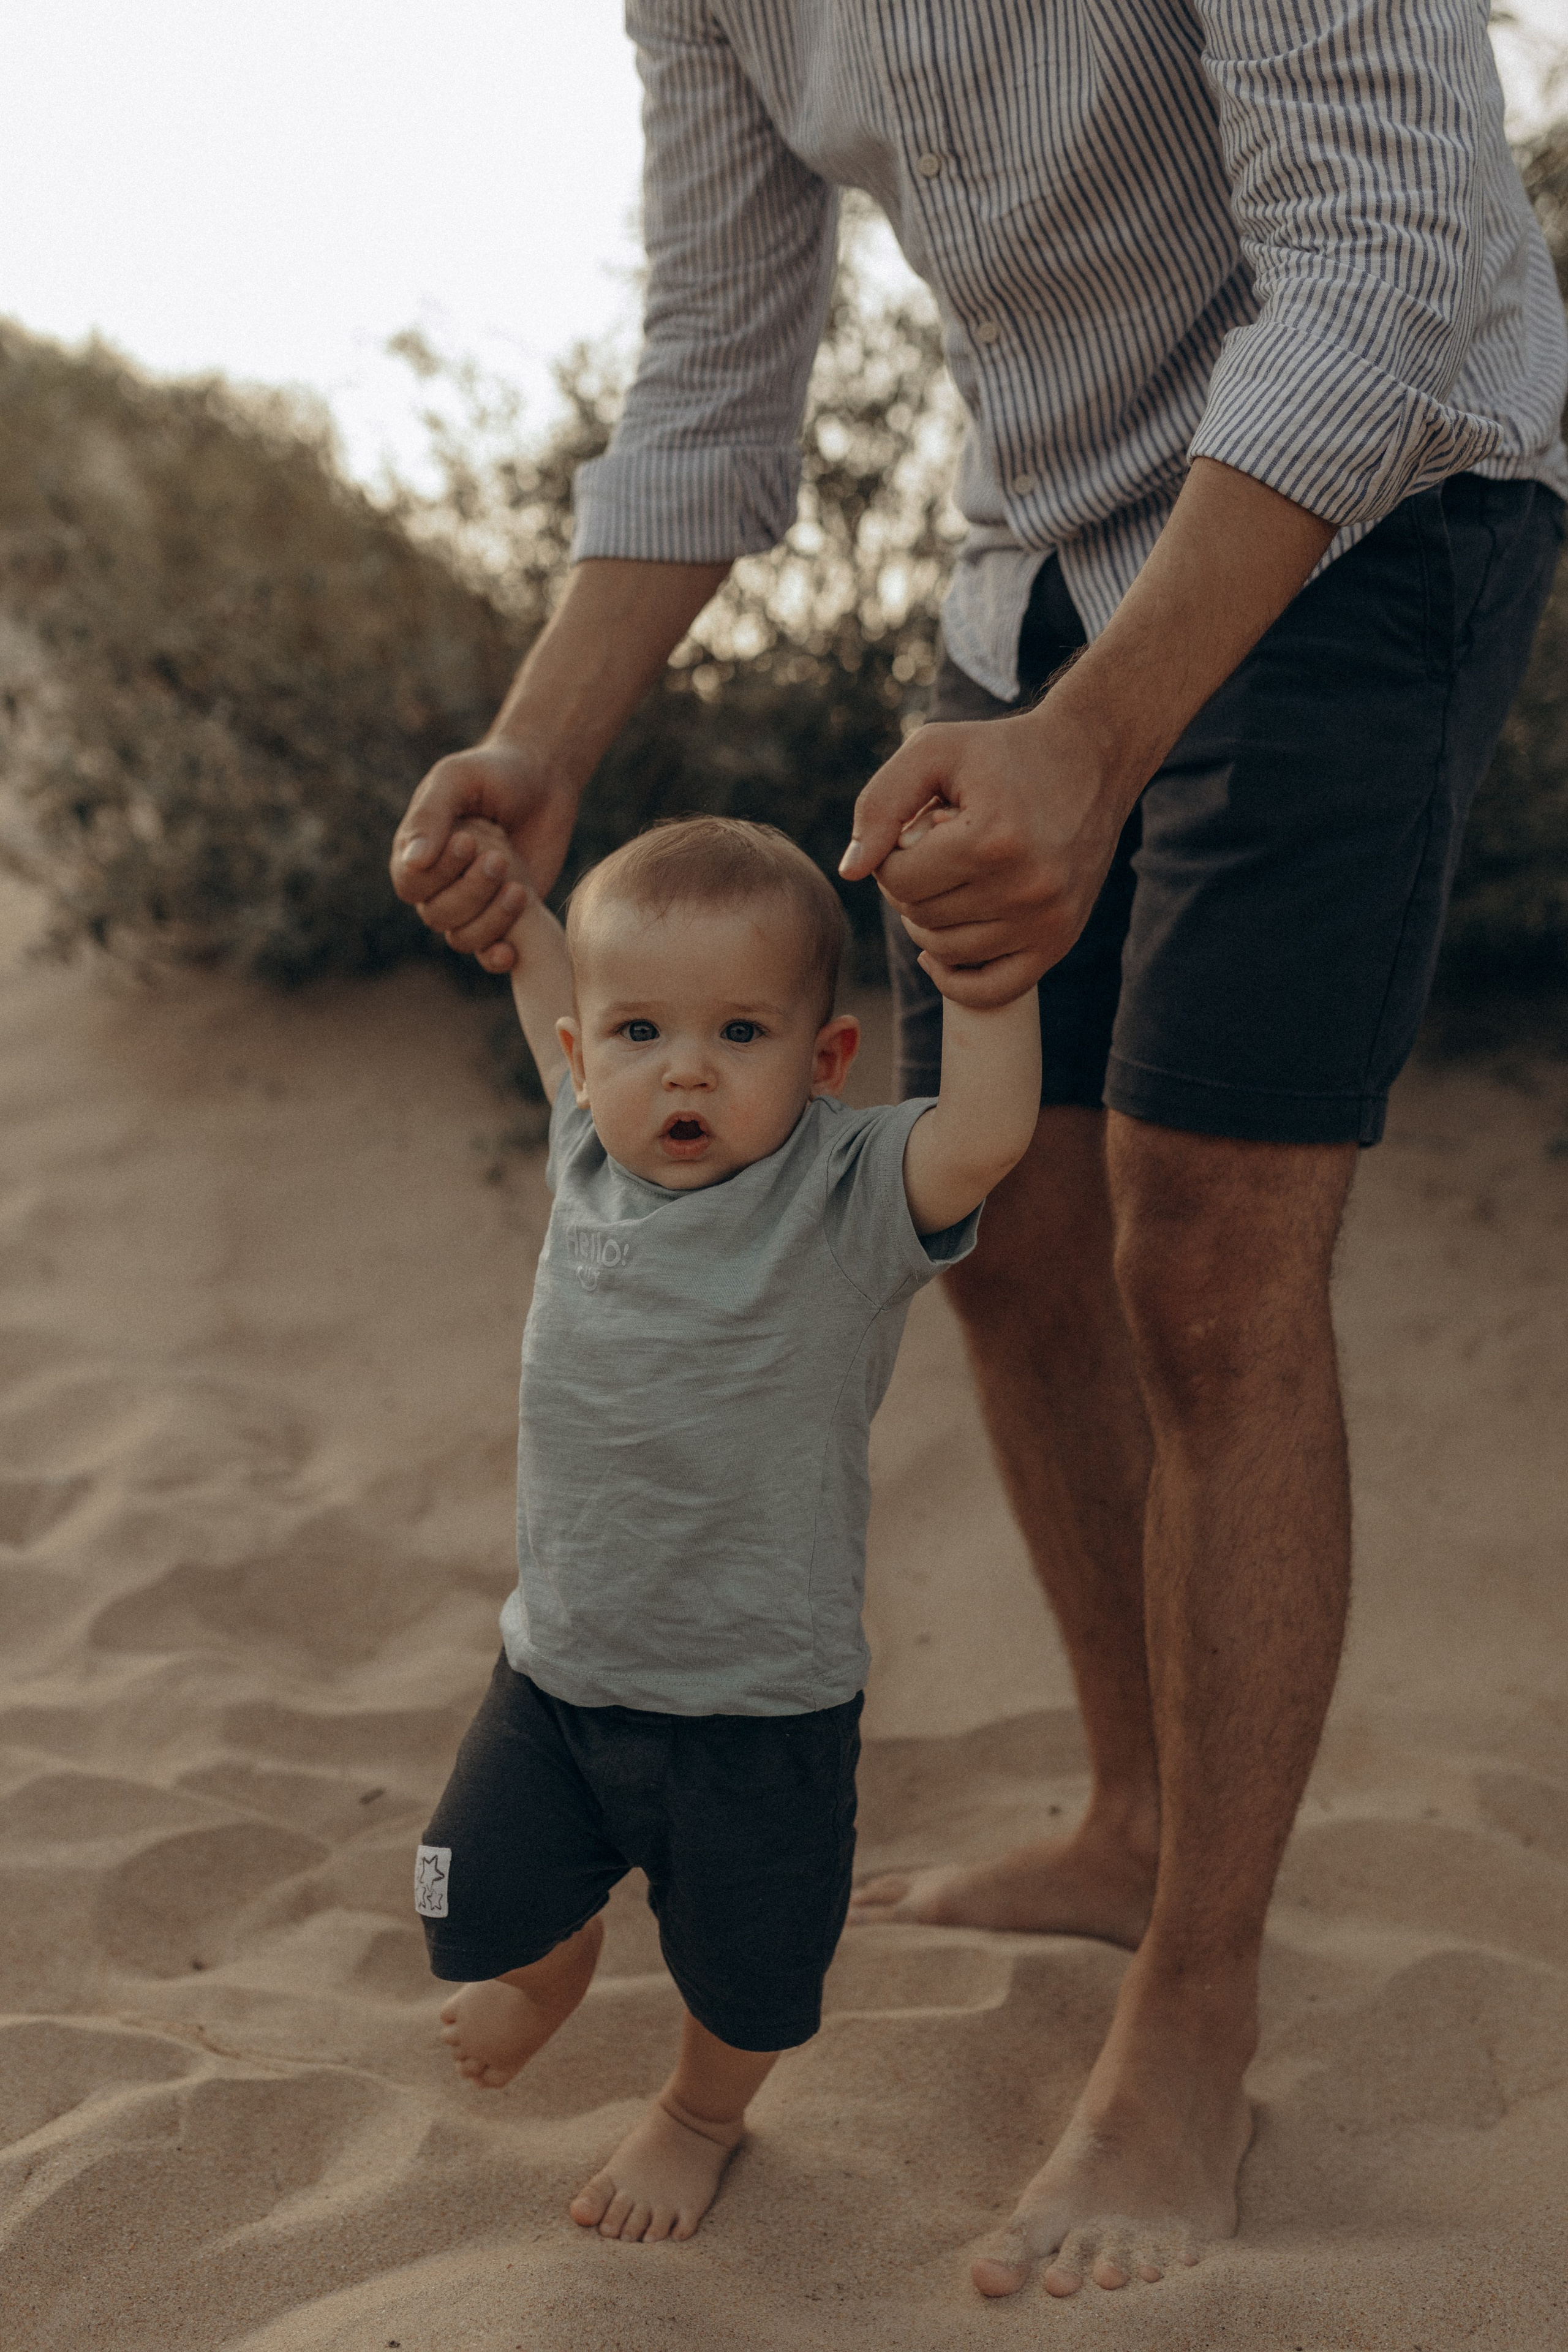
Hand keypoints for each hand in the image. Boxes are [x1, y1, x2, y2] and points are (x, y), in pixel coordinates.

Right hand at [390, 738, 577, 974]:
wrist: (544, 780)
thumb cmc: (494, 773)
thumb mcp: (457, 779)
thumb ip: (431, 816)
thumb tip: (412, 863)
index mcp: (416, 854)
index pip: (410, 885)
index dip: (438, 874)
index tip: (468, 841)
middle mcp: (437, 885)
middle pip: (437, 915)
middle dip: (470, 892)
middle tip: (501, 857)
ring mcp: (471, 905)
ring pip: (462, 937)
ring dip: (490, 920)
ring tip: (518, 888)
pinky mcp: (504, 917)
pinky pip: (487, 953)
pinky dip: (495, 956)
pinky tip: (511, 949)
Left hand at [840, 705, 1131, 1007]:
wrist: (1090, 761)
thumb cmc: (1001, 753)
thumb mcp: (934, 750)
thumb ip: (881, 803)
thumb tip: (850, 872)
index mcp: (992, 840)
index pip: (898, 879)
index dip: (890, 854)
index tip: (915, 827)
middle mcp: (1025, 888)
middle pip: (919, 917)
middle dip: (911, 883)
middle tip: (938, 847)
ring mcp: (1046, 921)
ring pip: (945, 952)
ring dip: (930, 919)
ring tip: (953, 876)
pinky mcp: (1058, 941)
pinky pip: (990, 991)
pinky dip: (955, 979)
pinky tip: (939, 953)